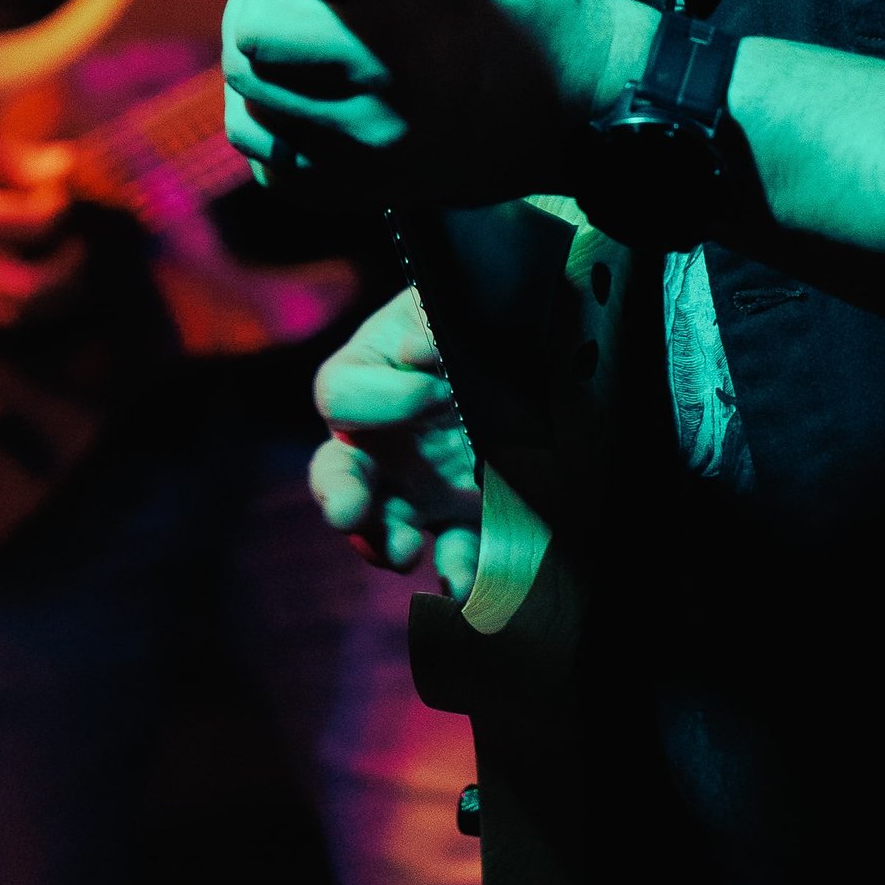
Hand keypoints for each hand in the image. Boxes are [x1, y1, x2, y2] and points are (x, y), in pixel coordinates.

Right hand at [0, 102, 82, 330]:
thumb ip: (22, 158)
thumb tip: (69, 166)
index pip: (36, 226)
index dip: (58, 206)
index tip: (55, 189)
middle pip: (29, 288)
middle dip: (64, 268)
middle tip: (73, 244)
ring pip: (8, 314)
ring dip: (41, 295)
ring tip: (54, 263)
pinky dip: (9, 308)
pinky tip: (20, 277)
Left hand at [220, 0, 654, 202]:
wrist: (590, 106)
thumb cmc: (540, 12)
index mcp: (386, 55)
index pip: (260, 29)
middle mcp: (365, 124)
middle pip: (245, 76)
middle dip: (264, 25)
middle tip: (316, 4)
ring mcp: (365, 170)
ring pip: (251, 129)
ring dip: (264, 82)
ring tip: (311, 52)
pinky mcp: (372, 196)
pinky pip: (283, 175)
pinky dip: (280, 135)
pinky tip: (315, 102)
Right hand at [308, 288, 481, 598]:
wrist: (546, 339)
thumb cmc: (483, 314)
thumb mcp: (455, 302)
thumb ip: (434, 318)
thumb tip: (419, 350)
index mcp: (370, 374)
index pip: (340, 393)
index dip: (378, 398)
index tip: (430, 392)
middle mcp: (382, 437)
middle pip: (337, 471)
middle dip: (340, 494)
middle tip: (348, 510)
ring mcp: (418, 484)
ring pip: (378, 524)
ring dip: (383, 543)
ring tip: (403, 552)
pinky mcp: (464, 517)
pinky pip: (449, 551)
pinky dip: (456, 569)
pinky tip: (467, 582)